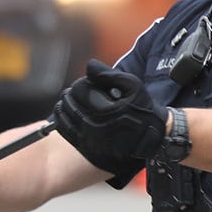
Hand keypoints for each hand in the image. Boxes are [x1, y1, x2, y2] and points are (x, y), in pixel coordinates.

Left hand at [52, 60, 166, 178]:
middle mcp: (93, 127)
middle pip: (69, 100)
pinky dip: (63, 117)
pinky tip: (73, 112)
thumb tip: (89, 65)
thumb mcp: (133, 86)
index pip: (79, 88)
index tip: (95, 84)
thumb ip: (110, 74)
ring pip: (62, 113)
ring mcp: (86, 139)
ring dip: (68, 103)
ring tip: (80, 101)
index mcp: (105, 111)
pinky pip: (63, 128)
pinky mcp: (83, 147)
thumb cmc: (142, 111)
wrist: (149, 140)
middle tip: (87, 92)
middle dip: (76, 92)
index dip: (86, 81)